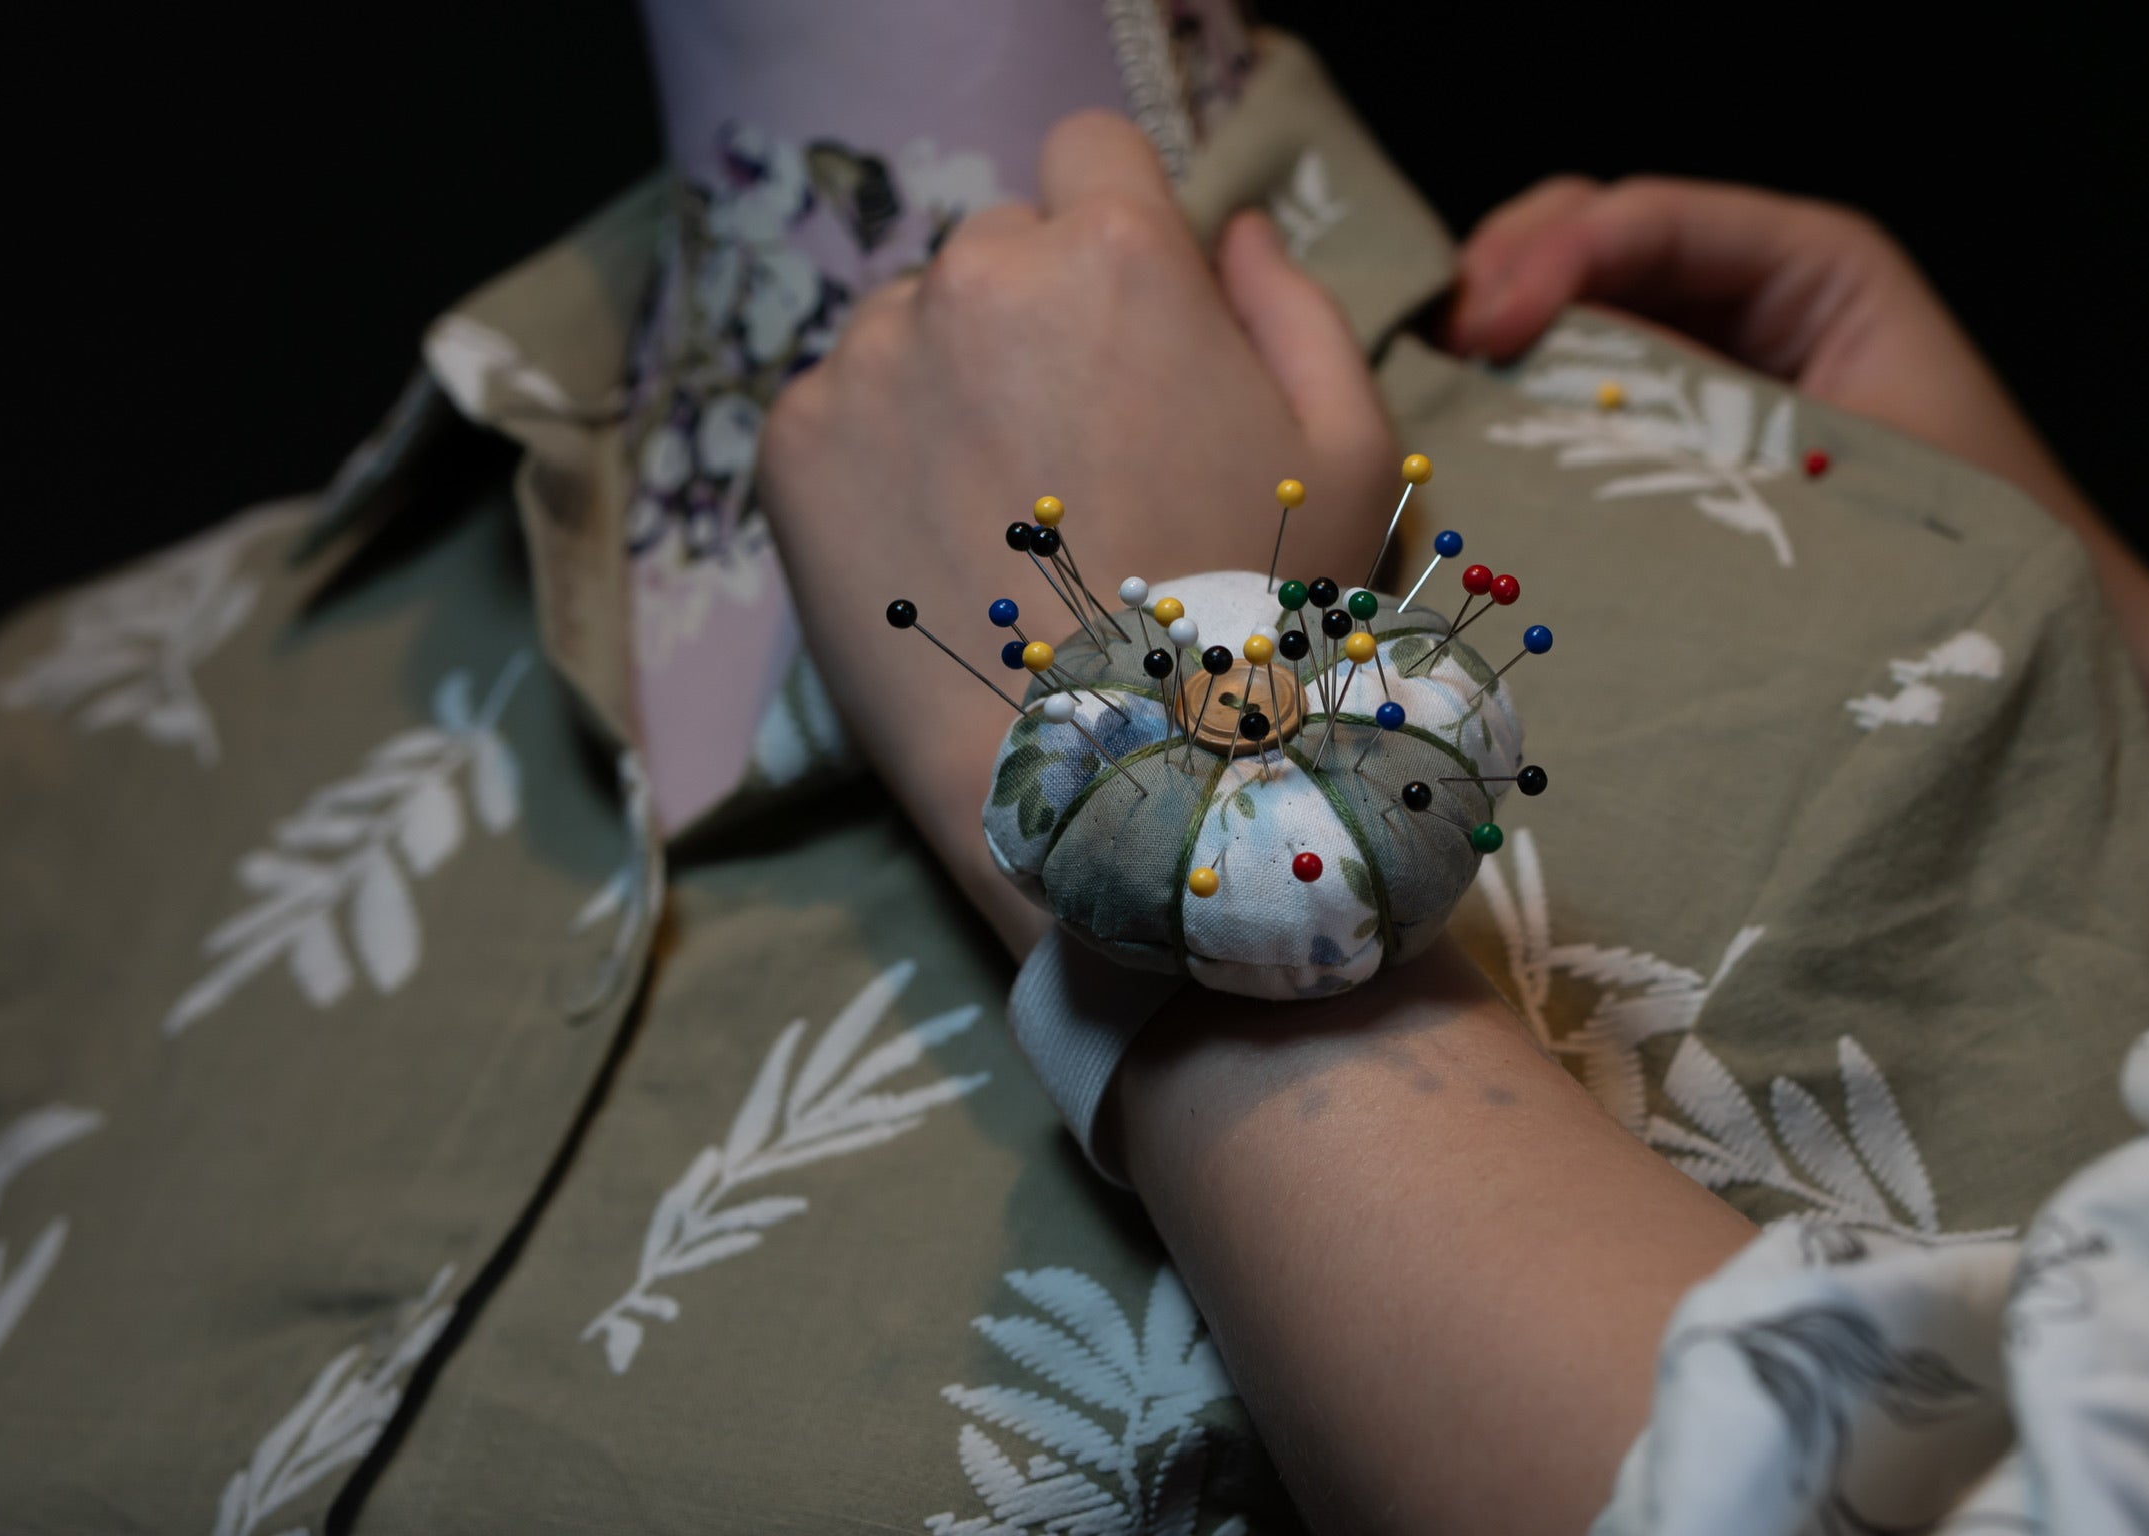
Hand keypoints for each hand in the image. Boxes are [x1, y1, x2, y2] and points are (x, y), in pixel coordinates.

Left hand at [762, 112, 1394, 955]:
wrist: (1105, 782)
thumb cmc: (1252, 621)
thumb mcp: (1357, 457)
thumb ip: (1297, 307)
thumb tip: (1231, 235)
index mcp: (1116, 251)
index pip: (1090, 150)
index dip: (1120, 232)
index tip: (1134, 327)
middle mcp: (976, 274)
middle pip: (1001, 244)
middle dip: (1038, 317)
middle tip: (1081, 456)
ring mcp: (869, 358)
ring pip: (915, 325)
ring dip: (953, 384)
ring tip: (1005, 518)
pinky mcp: (791, 445)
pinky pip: (841, 406)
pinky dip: (880, 458)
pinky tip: (942, 549)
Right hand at [1450, 175, 2148, 1002]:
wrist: (2043, 674)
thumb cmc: (1983, 567)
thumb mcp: (1836, 470)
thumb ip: (1699, 412)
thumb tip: (1535, 377)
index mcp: (1818, 270)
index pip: (1648, 219)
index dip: (1549, 253)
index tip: (1483, 326)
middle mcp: (1756, 307)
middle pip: (1585, 251)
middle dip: (1494, 290)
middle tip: (1434, 364)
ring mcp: (1713, 383)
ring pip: (1564, 336)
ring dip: (1491, 365)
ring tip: (1434, 412)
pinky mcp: (1685, 466)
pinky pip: (1581, 421)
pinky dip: (1519, 433)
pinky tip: (1473, 468)